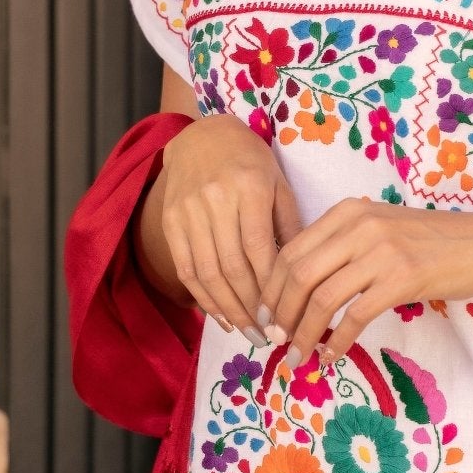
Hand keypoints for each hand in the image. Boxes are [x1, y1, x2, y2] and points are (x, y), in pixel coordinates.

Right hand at [157, 115, 302, 338]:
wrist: (203, 136)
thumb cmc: (251, 163)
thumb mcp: (279, 185)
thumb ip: (289, 227)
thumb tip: (301, 278)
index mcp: (248, 187)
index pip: (259, 249)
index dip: (271, 288)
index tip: (286, 315)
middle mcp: (214, 199)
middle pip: (232, 267)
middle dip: (251, 307)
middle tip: (269, 336)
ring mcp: (188, 211)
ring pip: (207, 273)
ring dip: (229, 310)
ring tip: (248, 334)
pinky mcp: (170, 221)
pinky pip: (186, 268)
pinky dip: (204, 298)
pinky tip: (222, 317)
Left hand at [257, 196, 472, 370]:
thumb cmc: (431, 242)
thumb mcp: (380, 230)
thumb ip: (343, 247)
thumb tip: (299, 289)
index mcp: (347, 212)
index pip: (291, 251)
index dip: (270, 289)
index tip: (266, 317)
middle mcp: (359, 226)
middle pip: (298, 275)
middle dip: (279, 314)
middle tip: (275, 341)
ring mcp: (381, 251)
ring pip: (321, 299)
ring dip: (303, 334)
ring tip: (297, 357)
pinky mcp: (401, 278)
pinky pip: (355, 316)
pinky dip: (337, 341)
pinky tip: (332, 356)